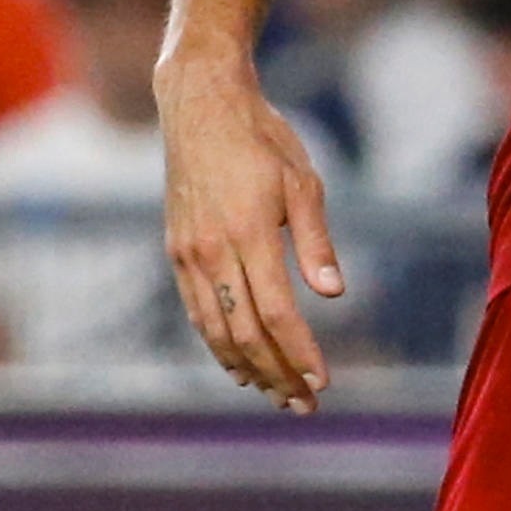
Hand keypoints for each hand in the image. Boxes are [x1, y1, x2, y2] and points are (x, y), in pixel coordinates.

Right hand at [157, 55, 345, 413]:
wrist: (201, 107)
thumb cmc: (262, 138)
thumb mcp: (302, 181)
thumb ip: (315, 241)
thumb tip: (334, 293)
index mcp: (247, 233)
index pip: (276, 312)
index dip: (299, 352)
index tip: (322, 380)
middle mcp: (210, 251)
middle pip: (244, 333)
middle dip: (276, 374)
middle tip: (304, 403)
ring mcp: (187, 254)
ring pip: (215, 330)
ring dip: (247, 369)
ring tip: (276, 395)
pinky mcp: (176, 251)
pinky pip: (196, 311)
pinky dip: (218, 344)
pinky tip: (238, 365)